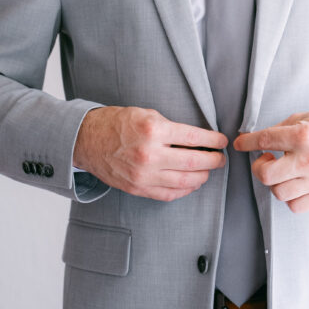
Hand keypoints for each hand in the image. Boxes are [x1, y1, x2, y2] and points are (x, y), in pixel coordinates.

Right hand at [73, 106, 226, 200]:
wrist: (87, 141)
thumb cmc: (116, 124)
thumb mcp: (145, 114)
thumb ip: (170, 127)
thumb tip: (197, 138)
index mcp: (153, 130)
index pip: (193, 138)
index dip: (213, 141)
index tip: (221, 141)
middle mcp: (150, 154)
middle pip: (193, 162)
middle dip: (213, 161)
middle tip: (220, 158)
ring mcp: (143, 175)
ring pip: (184, 181)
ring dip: (202, 176)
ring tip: (207, 171)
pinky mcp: (138, 188)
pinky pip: (169, 194)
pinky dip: (184, 190)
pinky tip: (191, 183)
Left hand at [234, 109, 308, 213]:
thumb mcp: (307, 116)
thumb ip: (282, 128)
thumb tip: (258, 139)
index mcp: (303, 136)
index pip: (264, 141)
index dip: (246, 143)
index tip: (240, 144)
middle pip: (266, 174)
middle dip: (259, 167)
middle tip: (265, 160)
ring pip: (278, 192)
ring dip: (275, 182)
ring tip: (283, 172)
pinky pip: (295, 206)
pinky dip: (290, 197)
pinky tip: (294, 184)